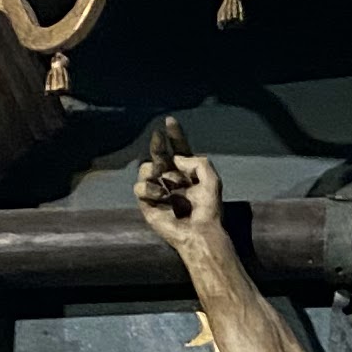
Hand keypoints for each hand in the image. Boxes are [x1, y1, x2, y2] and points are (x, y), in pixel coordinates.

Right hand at [134, 117, 222, 245]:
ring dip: (156, 170)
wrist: (200, 232)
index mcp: (187, 173)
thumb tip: (175, 158)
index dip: (174, 135)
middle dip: (158, 144)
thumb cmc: (209, 209)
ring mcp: (158, 190)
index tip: (169, 120)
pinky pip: (139, 187)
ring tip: (168, 182)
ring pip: (145, 168)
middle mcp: (171, 179)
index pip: (179, 149)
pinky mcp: (147, 203)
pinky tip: (162, 196)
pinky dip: (149, 188)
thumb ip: (197, 161)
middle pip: (159, 155)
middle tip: (159, 137)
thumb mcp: (212, 179)